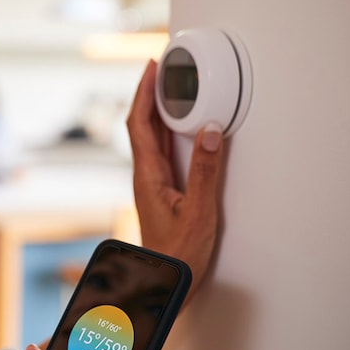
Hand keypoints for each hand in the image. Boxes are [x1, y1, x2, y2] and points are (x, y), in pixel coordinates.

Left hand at [126, 60, 225, 299]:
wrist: (164, 281)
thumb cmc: (177, 254)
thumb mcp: (199, 211)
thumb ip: (206, 172)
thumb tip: (210, 132)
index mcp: (147, 176)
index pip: (139, 124)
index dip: (142, 93)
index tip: (150, 69)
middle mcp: (144, 175)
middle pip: (141, 125)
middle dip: (148, 94)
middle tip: (159, 68)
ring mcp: (150, 182)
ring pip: (149, 137)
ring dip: (156, 110)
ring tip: (168, 87)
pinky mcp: (160, 189)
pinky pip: (160, 150)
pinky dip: (166, 130)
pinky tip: (177, 125)